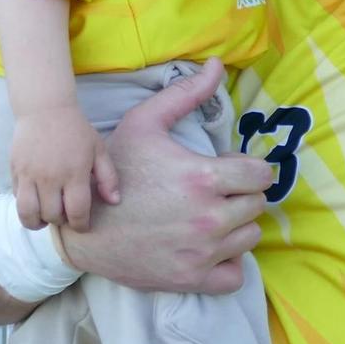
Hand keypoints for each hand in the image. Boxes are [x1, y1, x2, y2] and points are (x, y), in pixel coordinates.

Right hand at [9, 103, 119, 231]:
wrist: (45, 109)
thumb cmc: (76, 130)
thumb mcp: (98, 150)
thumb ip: (108, 177)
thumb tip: (114, 202)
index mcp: (74, 173)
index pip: (77, 213)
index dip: (81, 225)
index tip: (83, 225)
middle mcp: (50, 177)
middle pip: (53, 216)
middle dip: (61, 221)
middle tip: (66, 215)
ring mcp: (30, 175)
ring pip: (28, 214)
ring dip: (37, 222)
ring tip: (45, 217)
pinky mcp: (16, 171)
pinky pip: (17, 198)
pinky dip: (26, 205)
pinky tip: (36, 200)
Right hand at [57, 60, 272, 295]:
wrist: (82, 227)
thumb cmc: (116, 171)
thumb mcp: (144, 123)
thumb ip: (186, 94)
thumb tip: (218, 65)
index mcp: (203, 178)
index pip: (261, 175)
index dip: (250, 168)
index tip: (235, 169)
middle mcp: (209, 218)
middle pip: (257, 205)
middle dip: (243, 194)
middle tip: (220, 191)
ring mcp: (202, 252)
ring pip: (250, 237)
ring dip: (238, 225)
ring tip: (214, 215)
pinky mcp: (192, 278)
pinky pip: (235, 274)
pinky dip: (229, 261)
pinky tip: (212, 246)